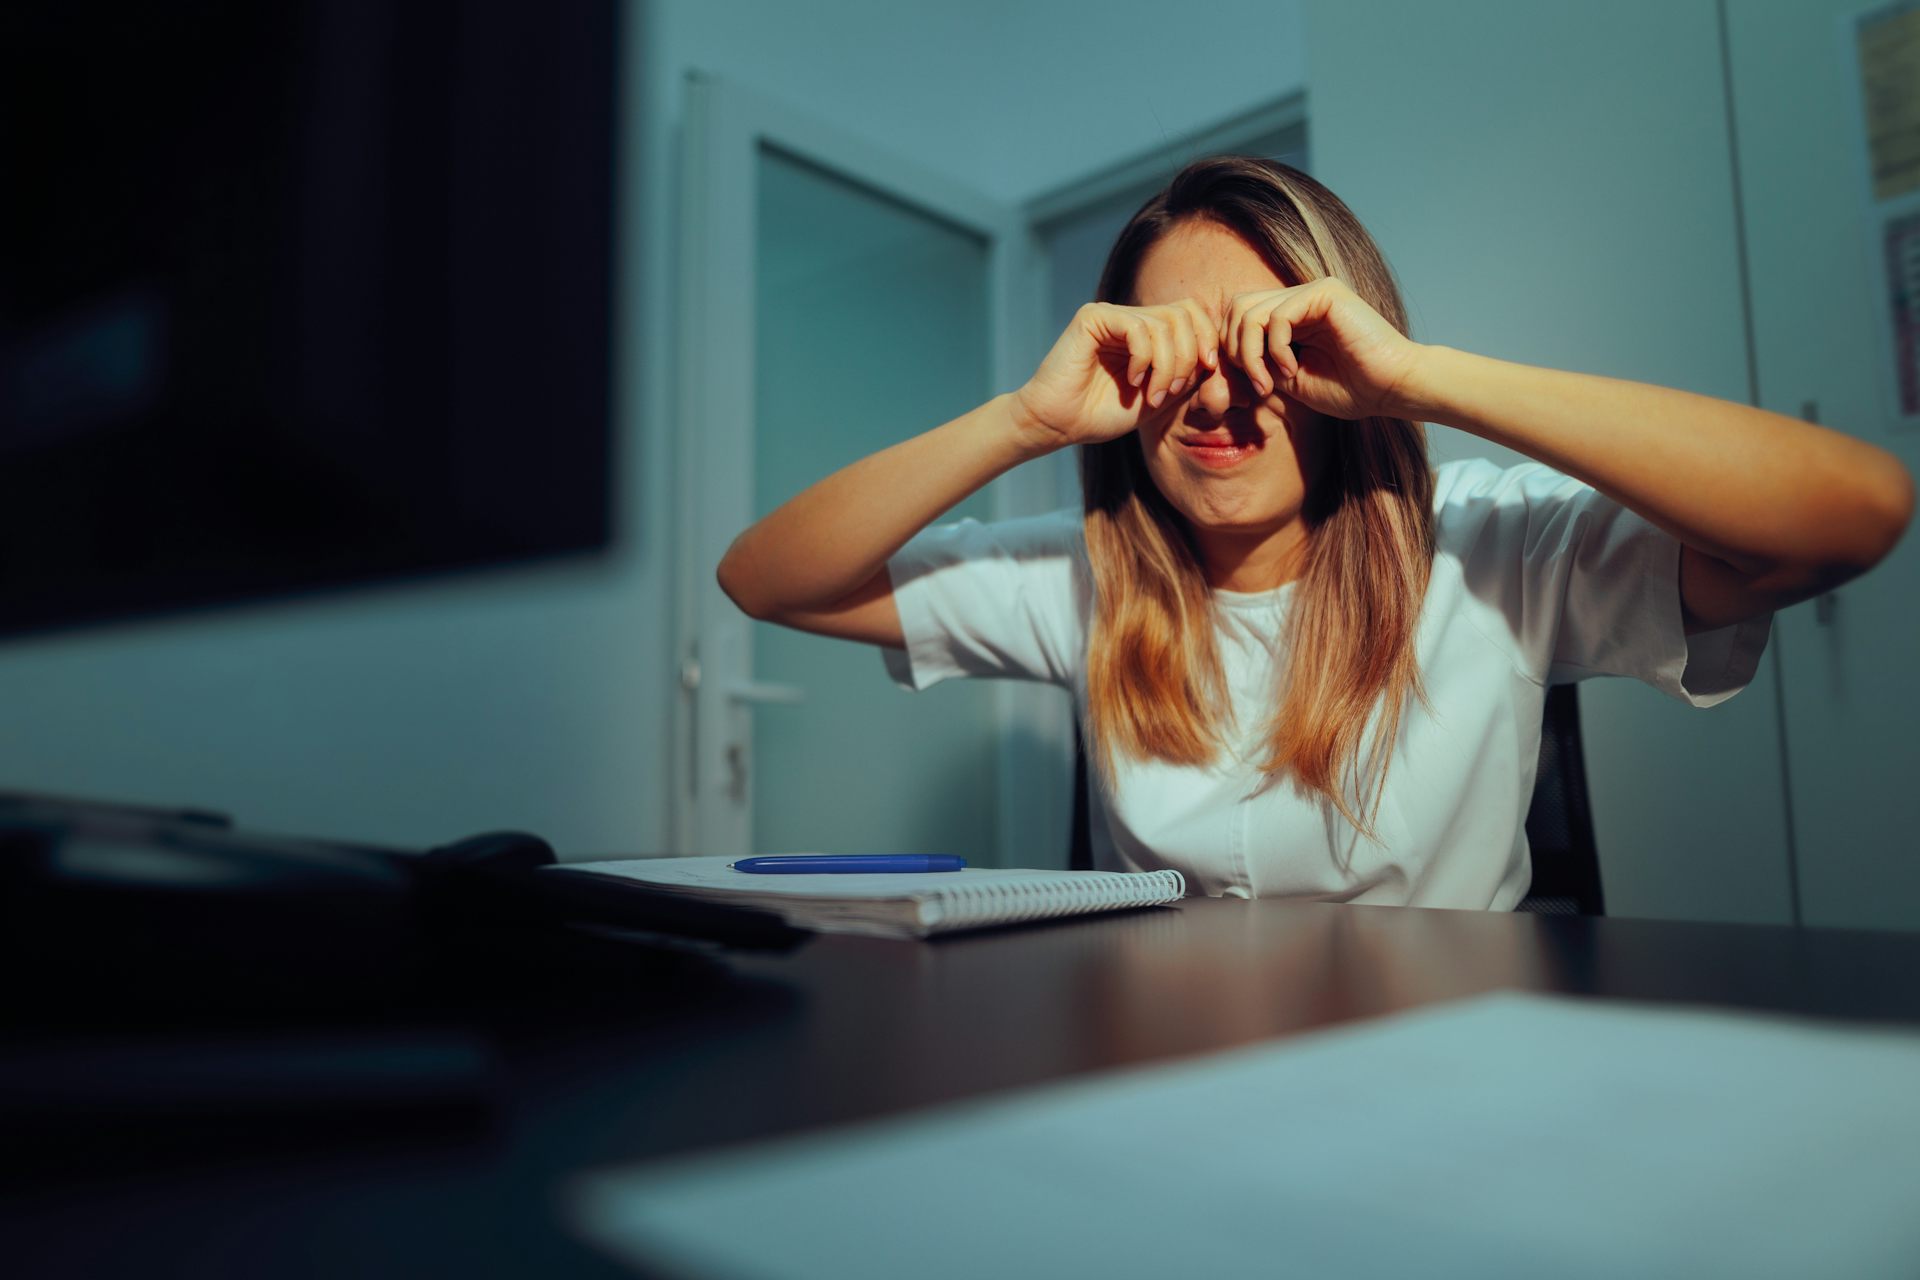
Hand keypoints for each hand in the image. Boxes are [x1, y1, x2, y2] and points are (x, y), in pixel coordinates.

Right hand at [1010, 300, 1221, 452]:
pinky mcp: (1092, 318)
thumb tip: (1217, 355)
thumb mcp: (1159, 397)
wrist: (1059, 424)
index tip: (1208, 371)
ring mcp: (1112, 315)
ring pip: (1164, 322)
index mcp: (1147, 332)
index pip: (1192, 314)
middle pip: (1184, 314)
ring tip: (1152, 394)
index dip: (1207, 339)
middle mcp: (1131, 318)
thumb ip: (1188, 374)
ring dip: (1167, 365)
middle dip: (1189, 356)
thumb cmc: (1103, 414)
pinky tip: (1133, 380)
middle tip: (1170, 392)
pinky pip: (1137, 327)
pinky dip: (1144, 357)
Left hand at [1225, 278, 1429, 421]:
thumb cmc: (1349, 389)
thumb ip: (1259, 363)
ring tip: (1269, 383)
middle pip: (1236, 308)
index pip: (1238, 318)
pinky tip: (1291, 369)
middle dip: (1234, 351)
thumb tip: (1222, 356)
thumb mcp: (1289, 380)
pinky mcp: (1325, 293)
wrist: (1392, 388)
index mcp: (1291, 316)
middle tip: (1257, 385)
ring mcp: (1312, 292)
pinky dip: (1275, 349)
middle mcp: (1299, 298)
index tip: (1251, 387)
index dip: (1232, 351)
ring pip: (1249, 312)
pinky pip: (1276, 317)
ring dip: (1250, 354)